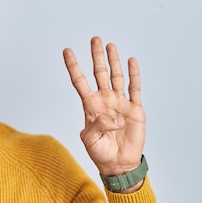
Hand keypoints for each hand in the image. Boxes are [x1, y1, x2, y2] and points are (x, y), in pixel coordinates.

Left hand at [63, 36, 145, 176]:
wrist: (118, 163)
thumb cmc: (100, 152)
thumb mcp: (90, 140)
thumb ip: (98, 125)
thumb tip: (114, 117)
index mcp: (90, 106)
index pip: (80, 81)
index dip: (73, 66)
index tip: (67, 51)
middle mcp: (104, 100)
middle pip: (99, 73)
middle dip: (96, 56)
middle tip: (94, 39)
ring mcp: (120, 103)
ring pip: (116, 76)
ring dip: (114, 61)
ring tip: (110, 45)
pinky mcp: (134, 109)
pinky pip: (134, 88)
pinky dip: (133, 74)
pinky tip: (131, 61)